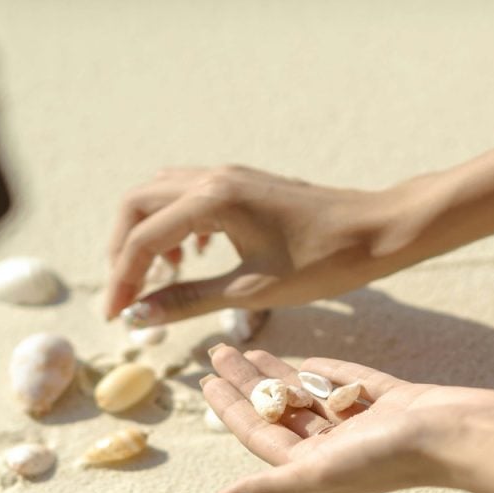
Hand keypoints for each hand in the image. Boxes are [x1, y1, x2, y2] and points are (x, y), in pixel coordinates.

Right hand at [105, 165, 433, 324]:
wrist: (378, 230)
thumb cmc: (324, 262)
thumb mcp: (252, 289)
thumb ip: (189, 299)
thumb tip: (139, 315)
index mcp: (213, 200)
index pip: (142, 239)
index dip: (122, 280)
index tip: (115, 317)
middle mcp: (213, 177)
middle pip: (137, 204)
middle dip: (123, 249)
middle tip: (128, 293)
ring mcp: (229, 174)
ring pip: (160, 194)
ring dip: (147, 232)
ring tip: (158, 276)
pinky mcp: (243, 182)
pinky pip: (188, 194)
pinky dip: (175, 224)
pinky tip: (194, 257)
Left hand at [200, 344, 493, 492]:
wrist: (463, 434)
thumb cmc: (392, 458)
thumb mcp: (319, 472)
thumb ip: (268, 487)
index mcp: (315, 465)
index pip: (259, 433)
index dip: (230, 407)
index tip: (205, 379)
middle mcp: (336, 446)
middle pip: (278, 410)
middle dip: (247, 382)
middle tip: (218, 350)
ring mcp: (364, 423)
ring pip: (308, 395)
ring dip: (277, 373)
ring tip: (248, 348)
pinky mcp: (390, 400)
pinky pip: (348, 383)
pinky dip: (325, 371)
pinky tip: (305, 359)